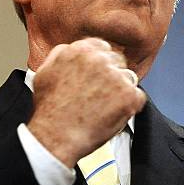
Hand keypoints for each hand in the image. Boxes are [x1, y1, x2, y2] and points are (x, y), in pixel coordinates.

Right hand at [27, 37, 145, 167]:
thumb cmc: (50, 110)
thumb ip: (62, 56)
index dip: (102, 64)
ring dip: (121, 90)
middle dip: (112, 77)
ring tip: (103, 107)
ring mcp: (116, 76)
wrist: (56, 136)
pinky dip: (130, 106)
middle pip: (117, 62)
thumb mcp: (45, 73)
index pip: (102, 48)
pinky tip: (112, 114)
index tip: (99, 75)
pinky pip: (138, 96)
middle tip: (101, 95)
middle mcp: (100, 60)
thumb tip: (75, 50)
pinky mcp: (129, 95)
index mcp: (80, 51)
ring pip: (128, 78)